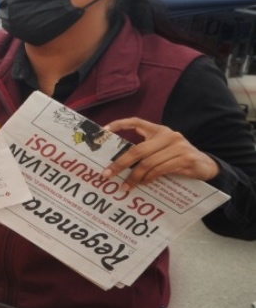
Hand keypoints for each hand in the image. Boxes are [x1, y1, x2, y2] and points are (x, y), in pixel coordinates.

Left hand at [101, 117, 219, 188]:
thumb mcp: (161, 151)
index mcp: (159, 130)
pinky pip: (160, 169)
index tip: (103, 131)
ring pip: (148, 163)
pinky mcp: (185, 158)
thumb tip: (117, 164)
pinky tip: (144, 183)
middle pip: (138, 149)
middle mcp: (168, 135)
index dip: (120, 124)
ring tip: (125, 186)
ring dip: (134, 177)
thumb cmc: (177, 159)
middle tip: (106, 175)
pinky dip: (149, 178)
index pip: (137, 122)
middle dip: (120, 163)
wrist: (205, 166)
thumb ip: (145, 152)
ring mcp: (178, 146)